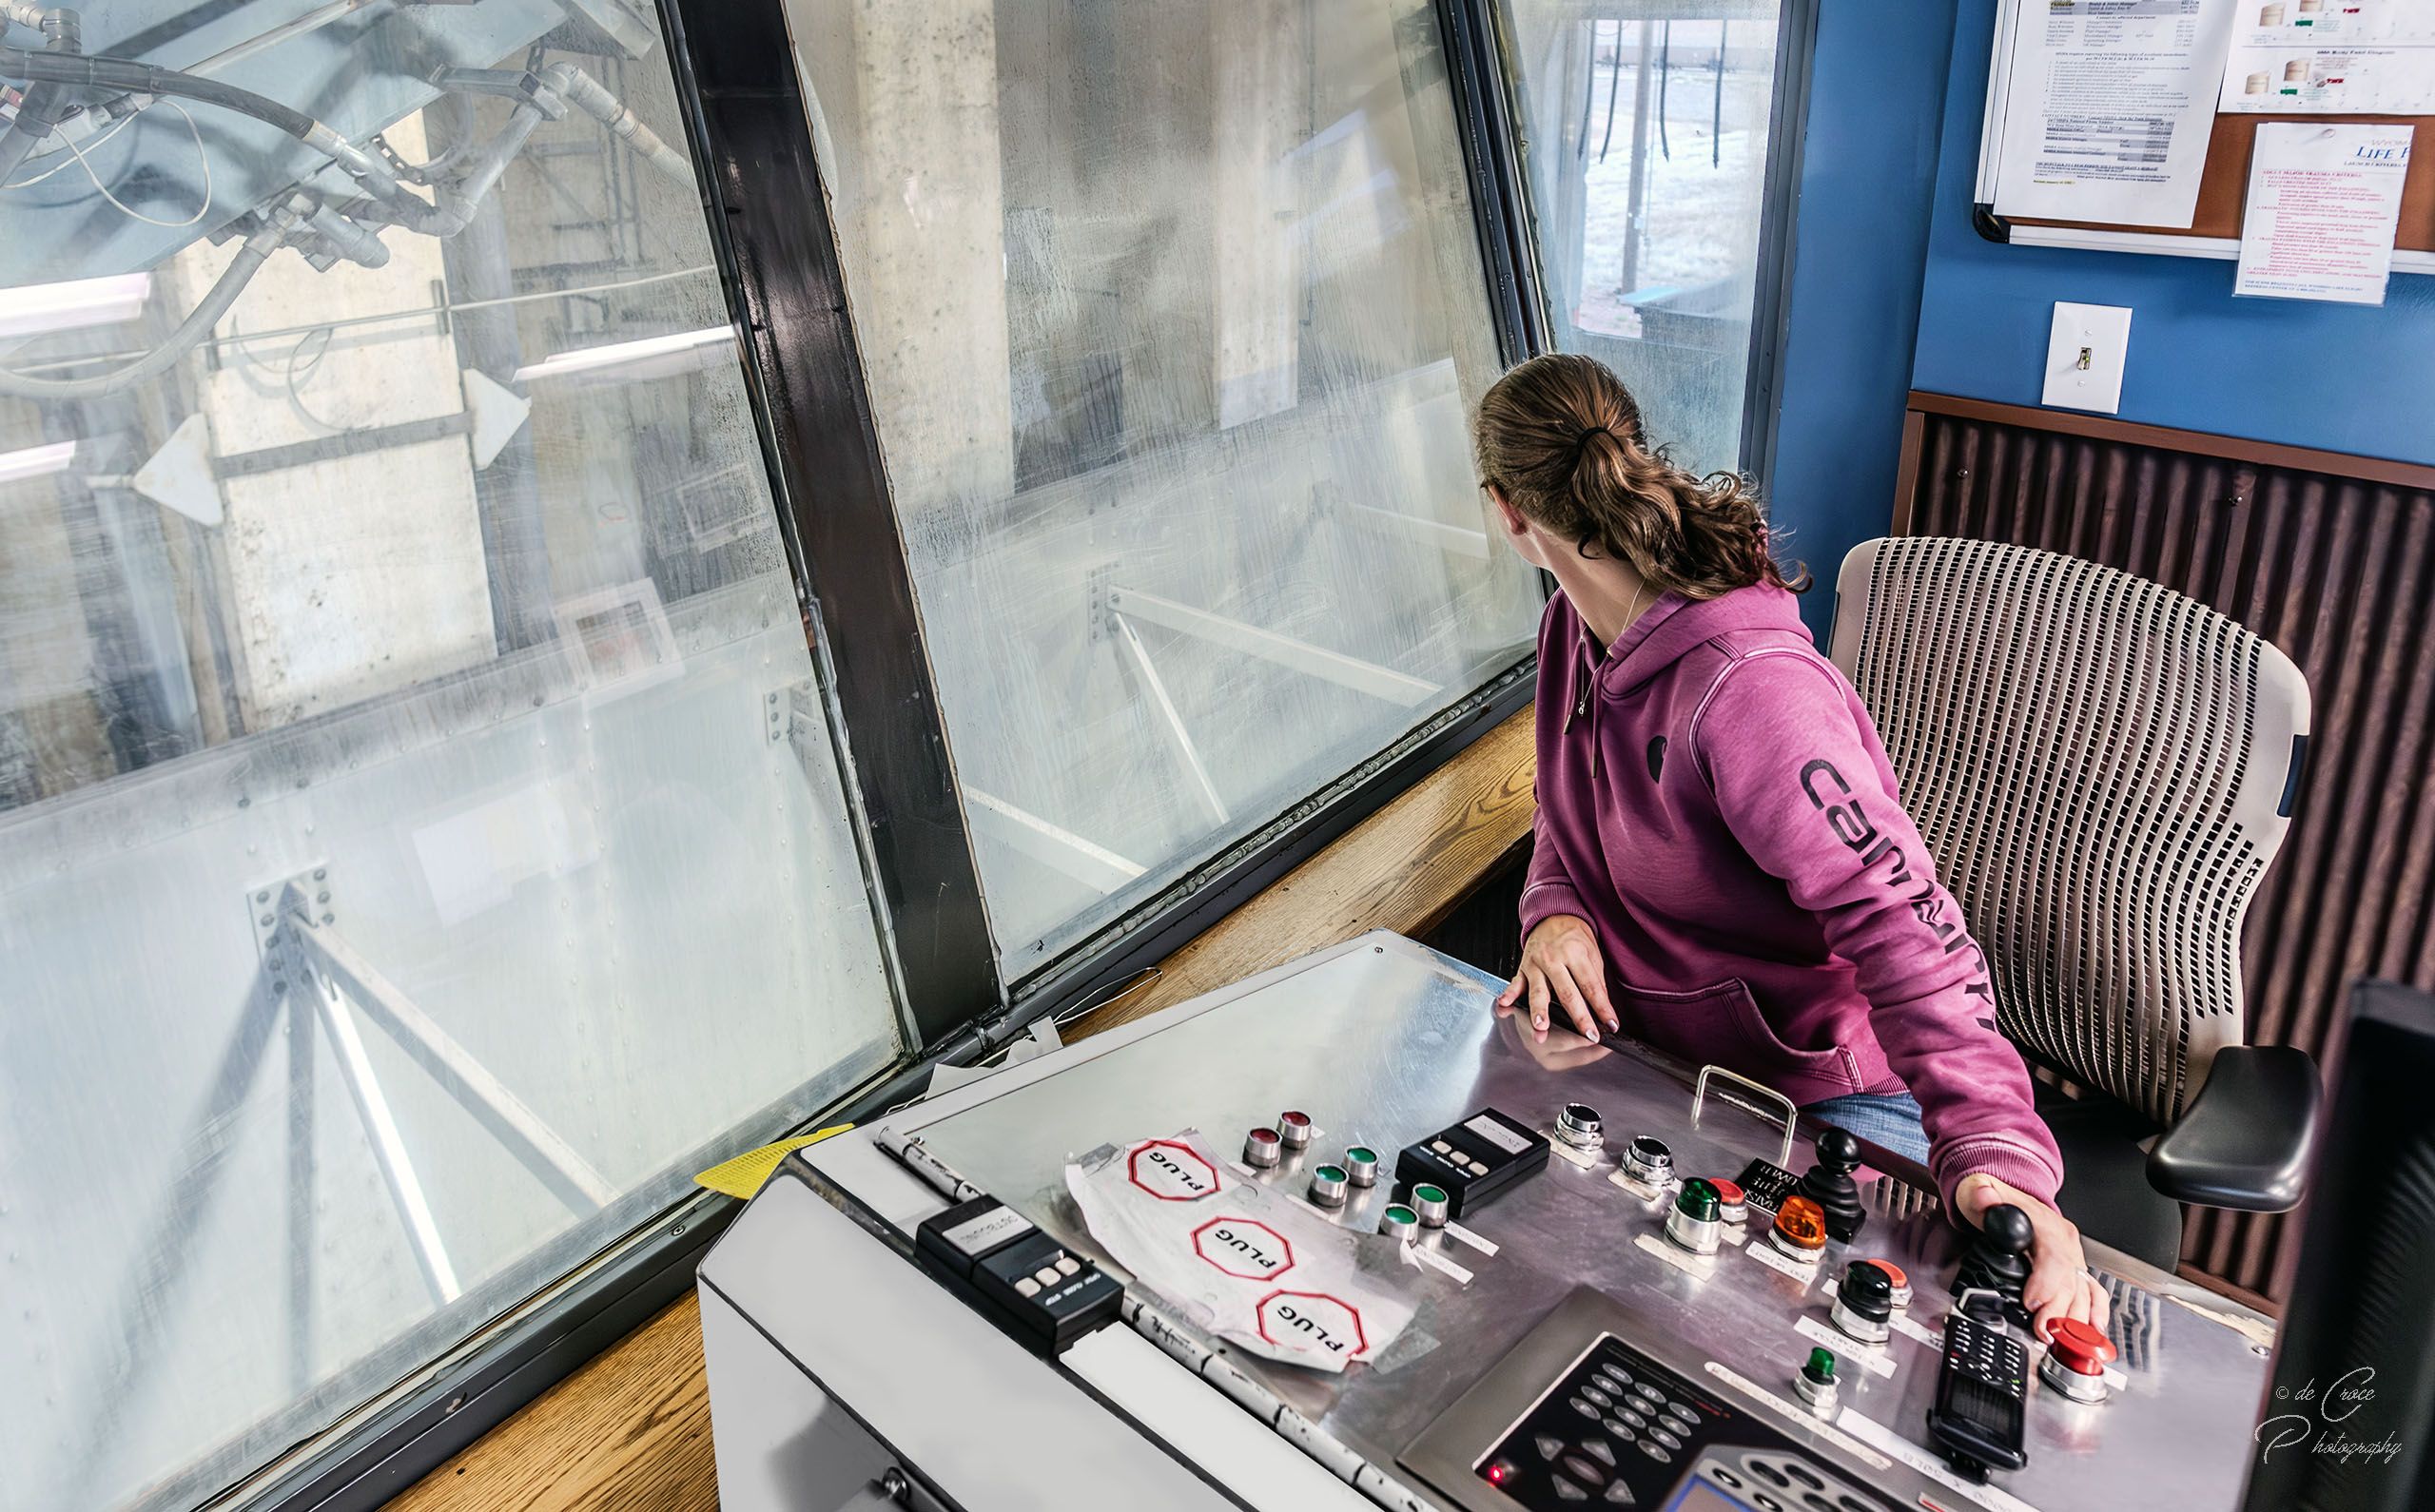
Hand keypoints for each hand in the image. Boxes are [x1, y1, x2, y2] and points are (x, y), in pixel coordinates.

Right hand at [1494, 915, 1616, 1044]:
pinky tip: (1505, 1004)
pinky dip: (1509, 994)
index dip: (1602, 1008)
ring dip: (1539, 1011)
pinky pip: (1516, 983)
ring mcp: (1536, 963)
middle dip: (1579, 1017)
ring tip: (1542, 1027)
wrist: (1553, 915)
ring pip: (1539, 991)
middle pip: (1567, 993)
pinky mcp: (1523, 967)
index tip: (1611, 1025)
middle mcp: (1554, 958)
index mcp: (1575, 953)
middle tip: (1588, 1035)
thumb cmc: (1575, 936)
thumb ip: (1596, 980)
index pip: (1591, 987)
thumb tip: (1602, 1008)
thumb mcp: (1592, 953)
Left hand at [1955, 1174, 2110, 1339]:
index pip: (2054, 1256)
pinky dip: (2095, 1312)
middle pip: (2069, 1280)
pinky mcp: (2075, 1270)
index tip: (2031, 1301)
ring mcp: (2073, 1257)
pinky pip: (2093, 1291)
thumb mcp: (1979, 1192)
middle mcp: (2064, 1242)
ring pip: (2083, 1291)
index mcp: (2046, 1224)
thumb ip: (1979, 1195)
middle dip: (2057, 1311)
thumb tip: (1983, 1197)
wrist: (2010, 1201)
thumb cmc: (1996, 1201)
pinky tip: (2092, 1330)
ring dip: (2074, 1318)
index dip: (2046, 1282)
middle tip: (2043, 1331)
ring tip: (2061, 1339)